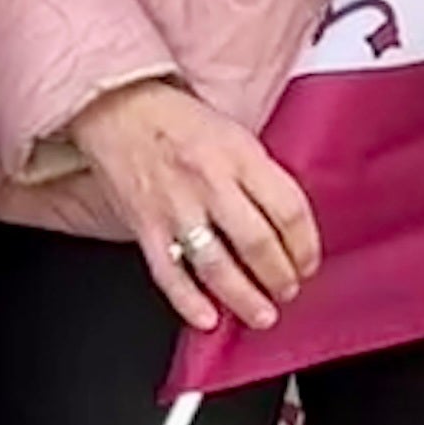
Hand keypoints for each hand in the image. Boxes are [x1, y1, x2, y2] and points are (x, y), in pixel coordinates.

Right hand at [63, 78, 318, 334]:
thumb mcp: (232, 132)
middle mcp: (210, 181)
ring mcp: (175, 206)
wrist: (115, 106)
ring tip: (262, 314)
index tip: (308, 261)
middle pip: (258, 243)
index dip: (305, 244)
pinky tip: (207, 318)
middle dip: (280, 277)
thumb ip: (258, 173)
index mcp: (239, 154)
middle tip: (288, 289)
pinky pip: (169, 273)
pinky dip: (188, 301)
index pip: (288, 208)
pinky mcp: (144, 224)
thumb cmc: (176, 118)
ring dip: (245, 298)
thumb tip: (287, 222)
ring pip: (217, 266)